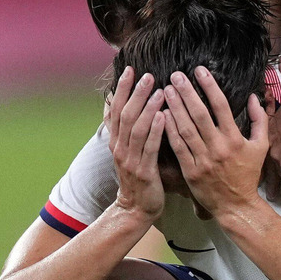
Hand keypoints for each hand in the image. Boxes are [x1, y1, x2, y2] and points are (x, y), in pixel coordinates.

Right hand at [105, 66, 166, 221]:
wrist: (135, 209)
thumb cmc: (138, 177)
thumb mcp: (129, 152)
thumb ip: (128, 131)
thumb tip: (124, 106)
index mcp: (116, 142)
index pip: (116, 110)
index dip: (121, 89)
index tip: (129, 70)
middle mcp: (120, 148)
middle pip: (126, 115)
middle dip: (136, 93)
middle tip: (147, 75)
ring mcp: (131, 160)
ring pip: (137, 129)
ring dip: (148, 108)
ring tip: (159, 90)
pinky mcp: (144, 171)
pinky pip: (150, 147)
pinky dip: (156, 130)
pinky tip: (164, 116)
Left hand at [163, 67, 269, 216]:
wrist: (236, 205)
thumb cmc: (249, 174)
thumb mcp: (261, 147)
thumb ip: (260, 120)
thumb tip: (254, 97)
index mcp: (235, 139)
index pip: (221, 106)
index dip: (209, 86)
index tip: (199, 70)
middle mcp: (218, 147)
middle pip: (199, 114)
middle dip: (186, 93)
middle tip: (175, 76)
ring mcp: (202, 159)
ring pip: (185, 129)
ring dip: (174, 108)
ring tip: (166, 90)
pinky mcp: (190, 171)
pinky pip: (177, 147)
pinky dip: (169, 130)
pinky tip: (161, 115)